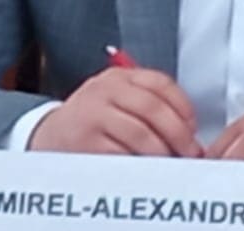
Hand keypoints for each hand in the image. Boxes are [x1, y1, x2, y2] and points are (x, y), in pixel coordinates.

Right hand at [28, 67, 202, 157]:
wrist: (50, 134)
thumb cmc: (93, 118)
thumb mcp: (117, 98)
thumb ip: (148, 101)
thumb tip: (188, 127)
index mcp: (119, 77)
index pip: (160, 83)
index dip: (183, 105)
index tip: (193, 125)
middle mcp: (105, 90)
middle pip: (153, 107)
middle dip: (178, 132)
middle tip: (190, 150)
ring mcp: (93, 114)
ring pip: (139, 133)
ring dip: (162, 151)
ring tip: (170, 161)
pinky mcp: (85, 141)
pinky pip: (121, 154)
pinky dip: (140, 163)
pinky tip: (147, 167)